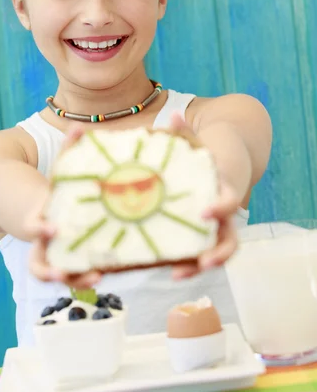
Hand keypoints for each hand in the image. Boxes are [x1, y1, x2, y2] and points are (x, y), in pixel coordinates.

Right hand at [28, 123, 101, 288]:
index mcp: (37, 218)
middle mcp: (41, 243)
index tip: (53, 227)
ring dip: (73, 281)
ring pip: (55, 275)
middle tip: (62, 272)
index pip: (35, 226)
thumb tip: (79, 127)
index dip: (41, 228)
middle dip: (48, 270)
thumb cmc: (52, 189)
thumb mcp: (58, 171)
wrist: (30, 207)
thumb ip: (67, 151)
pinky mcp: (68, 262)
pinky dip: (86, 277)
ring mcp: (52, 256)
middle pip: (36, 263)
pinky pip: (75, 275)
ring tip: (95, 279)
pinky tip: (105, 273)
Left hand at [169, 112, 239, 279]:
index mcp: (224, 190)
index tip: (206, 211)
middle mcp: (223, 216)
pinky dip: (182, 265)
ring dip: (197, 268)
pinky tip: (162, 268)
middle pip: (230, 241)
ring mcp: (213, 232)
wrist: (214, 169)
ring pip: (213, 255)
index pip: (230, 201)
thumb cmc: (202, 157)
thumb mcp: (196, 144)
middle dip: (218, 254)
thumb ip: (186, 133)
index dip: (222, 207)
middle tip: (203, 263)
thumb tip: (174, 116)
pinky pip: (193, 256)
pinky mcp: (197, 239)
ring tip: (177, 275)